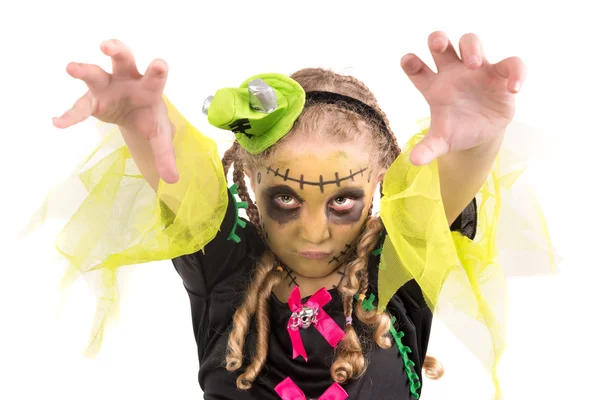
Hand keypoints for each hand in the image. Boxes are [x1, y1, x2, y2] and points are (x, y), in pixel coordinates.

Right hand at [53, 39, 178, 182]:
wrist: (136, 115)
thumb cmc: (149, 117)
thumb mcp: (160, 136)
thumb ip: (166, 154)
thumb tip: (173, 180)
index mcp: (150, 87)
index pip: (155, 77)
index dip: (157, 70)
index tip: (160, 63)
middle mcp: (128, 80)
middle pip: (123, 61)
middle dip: (116, 51)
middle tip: (107, 46)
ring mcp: (108, 87)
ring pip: (96, 73)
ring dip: (84, 69)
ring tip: (71, 67)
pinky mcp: (93, 99)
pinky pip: (80, 107)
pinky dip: (70, 115)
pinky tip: (58, 123)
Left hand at [402, 32, 526, 165]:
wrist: (481, 134)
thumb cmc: (457, 130)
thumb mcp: (442, 142)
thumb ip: (428, 149)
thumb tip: (414, 161)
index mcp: (434, 87)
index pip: (417, 69)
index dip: (410, 62)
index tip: (408, 61)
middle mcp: (453, 73)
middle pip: (442, 44)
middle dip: (438, 39)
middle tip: (439, 46)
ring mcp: (477, 70)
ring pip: (471, 42)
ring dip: (471, 47)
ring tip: (473, 64)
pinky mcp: (501, 75)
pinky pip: (511, 64)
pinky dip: (515, 72)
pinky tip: (513, 89)